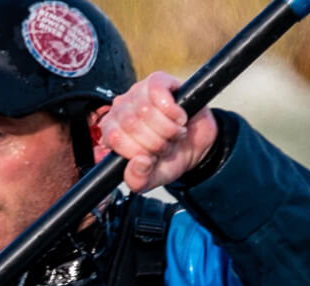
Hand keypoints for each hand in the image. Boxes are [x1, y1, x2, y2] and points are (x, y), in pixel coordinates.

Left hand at [97, 71, 218, 191]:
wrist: (196, 145)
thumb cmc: (169, 158)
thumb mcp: (152, 178)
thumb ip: (137, 180)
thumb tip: (138, 163)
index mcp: (113, 130)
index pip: (113, 137)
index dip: (136, 150)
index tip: (151, 157)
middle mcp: (121, 108)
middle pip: (131, 124)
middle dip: (155, 143)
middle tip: (166, 146)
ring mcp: (138, 92)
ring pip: (145, 110)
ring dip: (168, 129)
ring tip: (175, 133)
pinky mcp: (157, 81)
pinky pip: (157, 92)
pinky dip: (173, 111)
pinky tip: (180, 117)